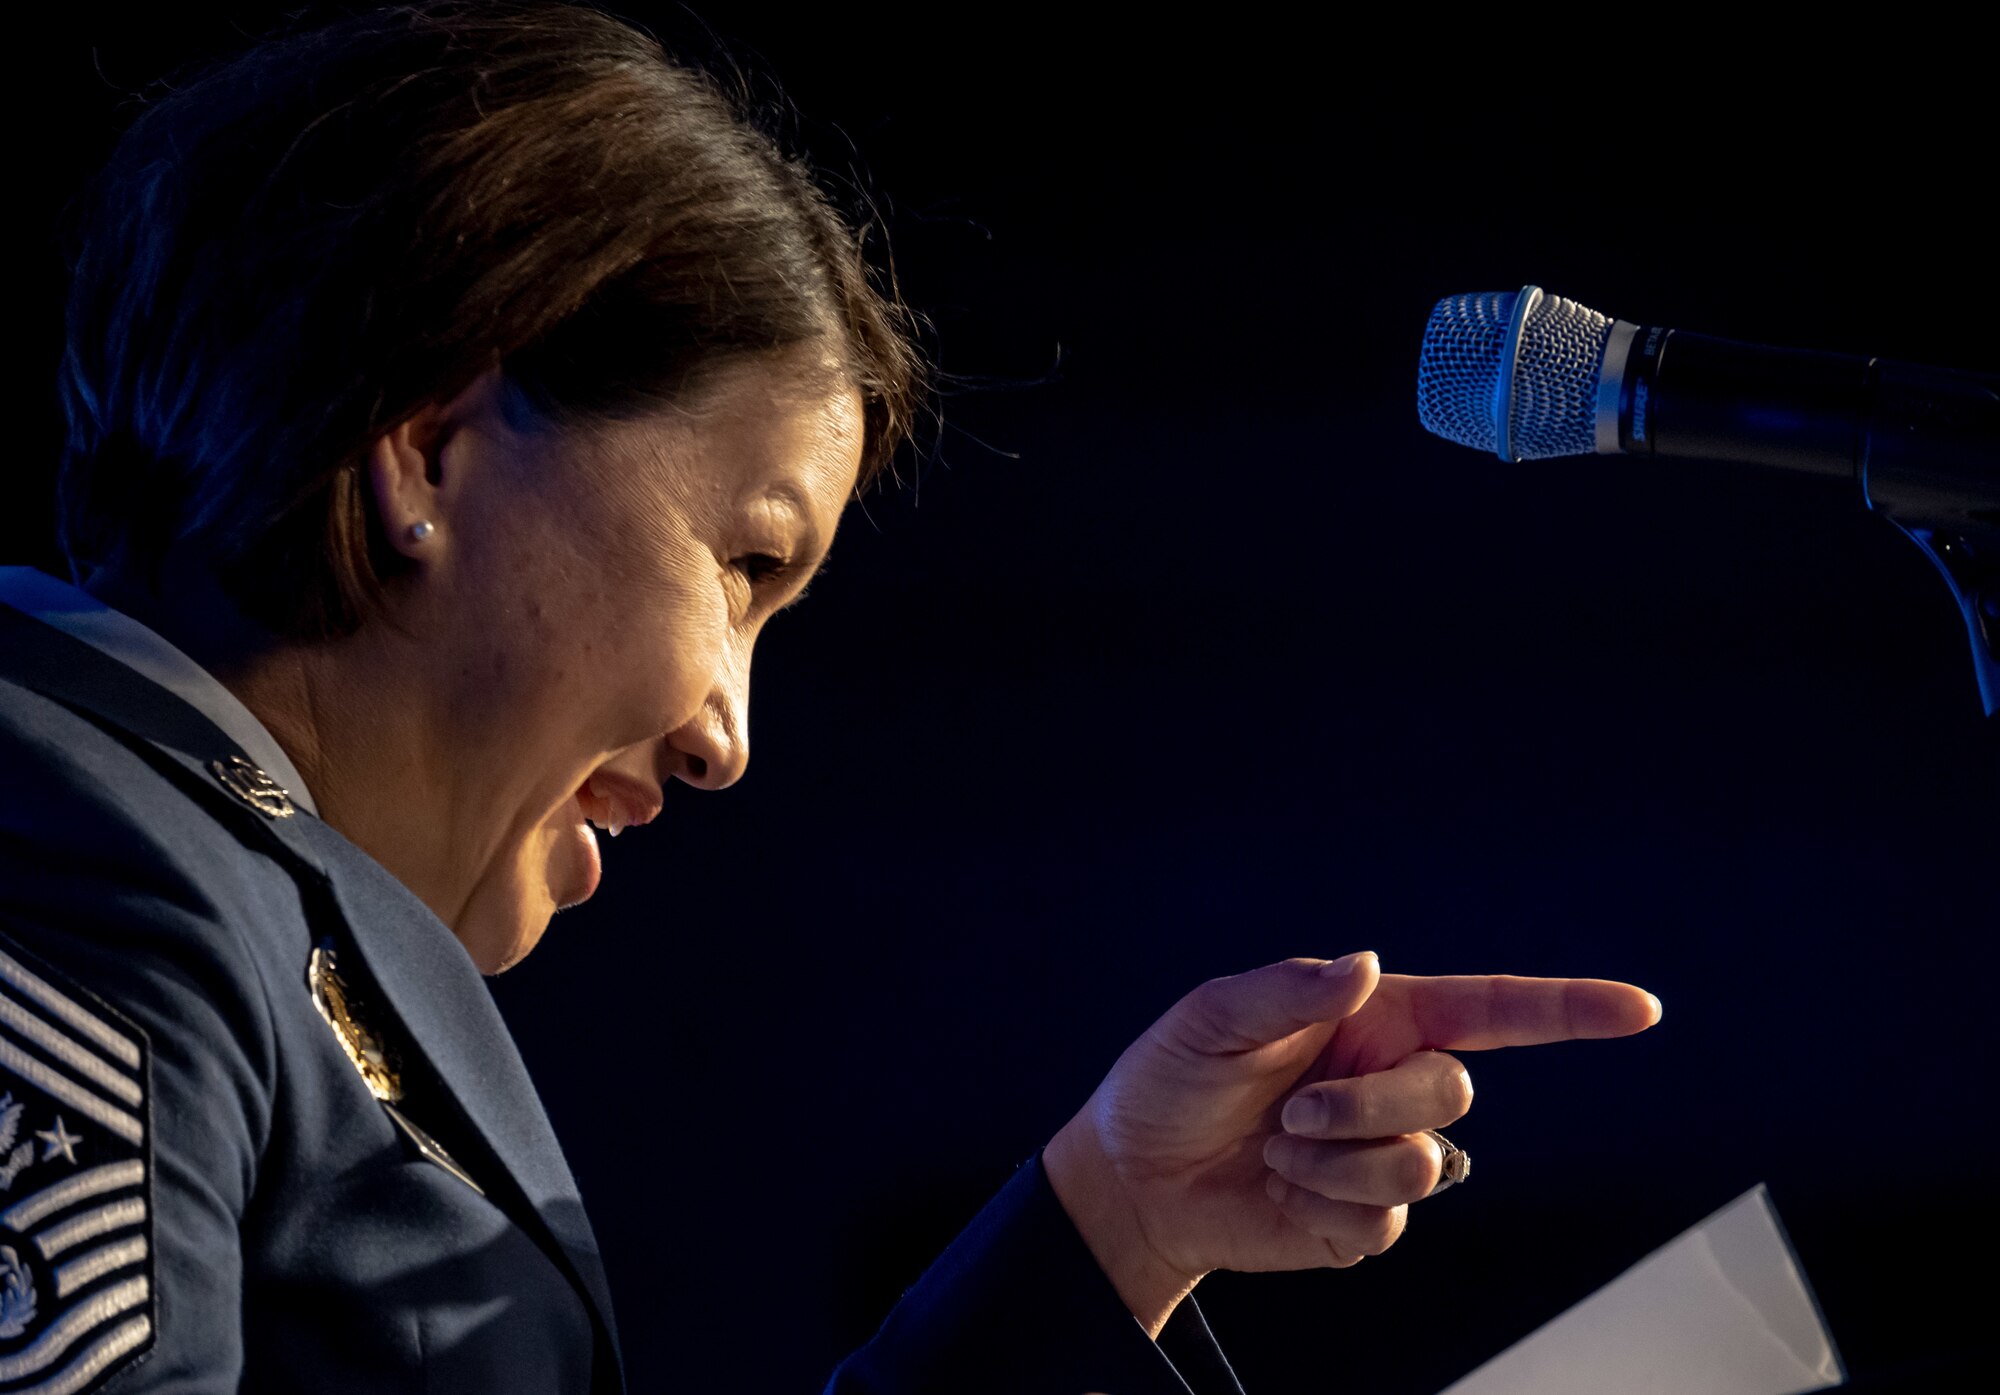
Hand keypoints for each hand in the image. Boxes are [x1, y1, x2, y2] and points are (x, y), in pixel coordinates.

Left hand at [1041, 953, 1660, 1335]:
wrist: (1134, 1176)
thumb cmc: (1171, 1080)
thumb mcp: (1212, 1020)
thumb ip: (1288, 990)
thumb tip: (1363, 967)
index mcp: (1373, 1019)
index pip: (1490, 1010)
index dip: (1569, 1009)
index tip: (1640, 1010)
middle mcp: (1389, 1082)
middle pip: (1453, 1090)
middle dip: (1372, 1104)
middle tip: (1291, 1110)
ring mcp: (1383, 1153)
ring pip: (1427, 1157)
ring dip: (1343, 1154)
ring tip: (1281, 1146)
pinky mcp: (1364, 1217)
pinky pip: (1390, 1215)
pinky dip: (1329, 1200)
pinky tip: (1286, 1188)